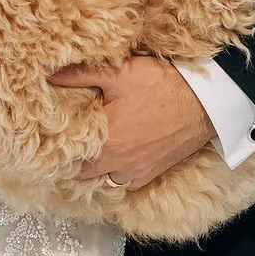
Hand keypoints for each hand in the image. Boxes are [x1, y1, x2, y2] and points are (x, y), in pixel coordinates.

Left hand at [50, 56, 215, 186]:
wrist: (204, 104)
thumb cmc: (162, 87)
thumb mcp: (120, 73)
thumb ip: (81, 75)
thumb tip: (50, 75)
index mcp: (104, 141)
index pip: (67, 158)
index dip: (58, 148)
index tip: (54, 138)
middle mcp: (116, 164)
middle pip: (82, 173)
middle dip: (75, 159)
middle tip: (72, 141)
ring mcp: (134, 172)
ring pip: (103, 178)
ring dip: (97, 167)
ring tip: (94, 148)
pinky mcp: (150, 174)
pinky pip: (124, 181)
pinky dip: (118, 172)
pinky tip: (118, 155)